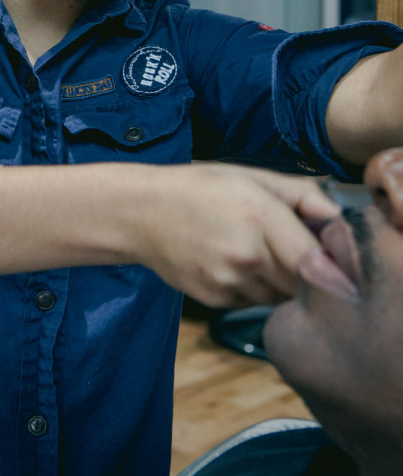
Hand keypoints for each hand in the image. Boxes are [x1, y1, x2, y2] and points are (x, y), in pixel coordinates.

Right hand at [133, 162, 338, 307]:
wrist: (139, 214)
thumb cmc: (198, 188)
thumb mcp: (249, 175)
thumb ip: (300, 194)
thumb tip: (335, 219)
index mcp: (260, 216)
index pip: (316, 259)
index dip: (329, 261)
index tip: (328, 255)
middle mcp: (247, 254)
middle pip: (302, 282)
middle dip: (307, 271)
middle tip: (292, 249)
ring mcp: (229, 282)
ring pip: (279, 295)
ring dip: (280, 281)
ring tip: (256, 252)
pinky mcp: (215, 300)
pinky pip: (253, 301)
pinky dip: (254, 287)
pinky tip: (233, 263)